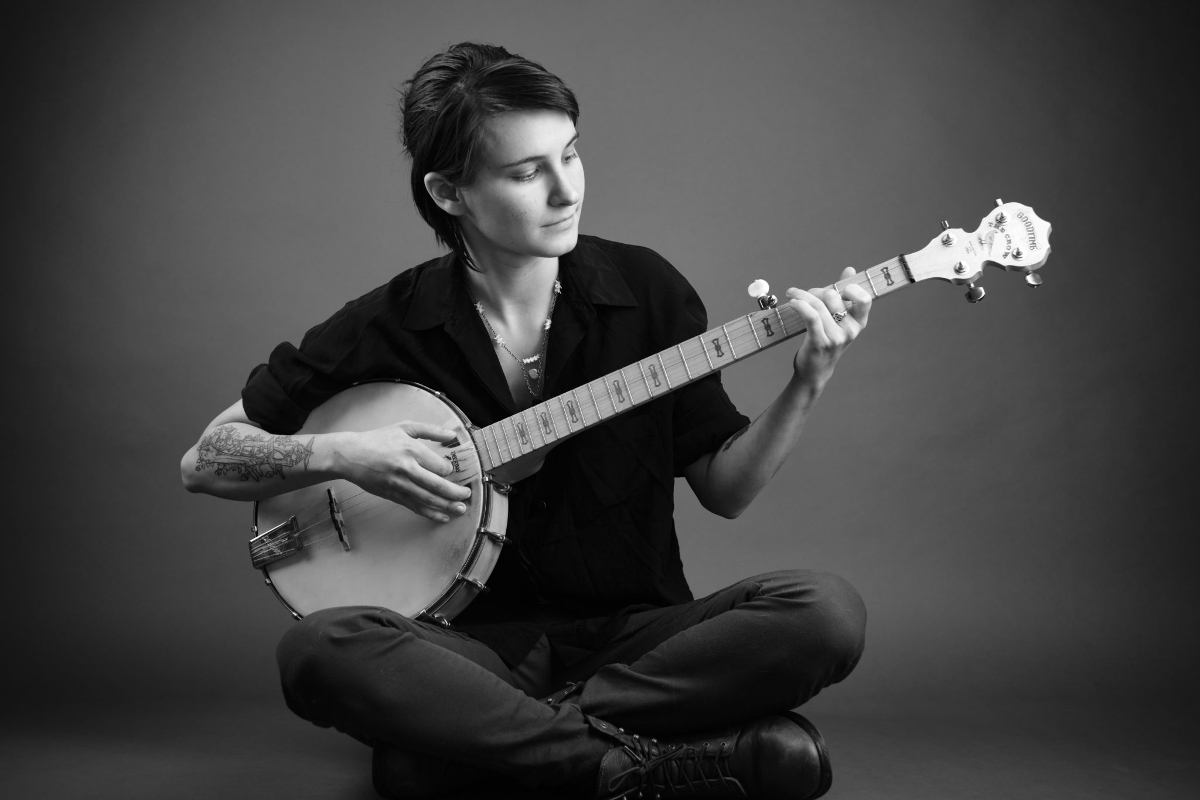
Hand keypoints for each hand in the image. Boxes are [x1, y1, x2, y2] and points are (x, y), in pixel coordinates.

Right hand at [333, 421, 472, 522]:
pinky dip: (430, 513)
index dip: (450, 471)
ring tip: (460, 509)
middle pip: (438, 486)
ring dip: (447, 506)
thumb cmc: (378, 440)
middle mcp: (407, 469)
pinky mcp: (393, 495)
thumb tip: (452, 435)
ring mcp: (399, 484)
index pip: (440, 466)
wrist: (351, 455)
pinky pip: (415, 507)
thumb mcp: (405, 428)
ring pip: (428, 499)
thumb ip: (431, 430)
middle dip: (456, 493)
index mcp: (412, 450)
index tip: (451, 471)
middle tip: (467, 495)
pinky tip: (442, 517)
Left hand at [786, 266, 871, 389]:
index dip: (851, 289)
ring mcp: (836, 338)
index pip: (864, 299)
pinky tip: (792, 302)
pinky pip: (810, 316)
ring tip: (792, 295)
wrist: (815, 370)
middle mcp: (851, 330)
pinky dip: (800, 305)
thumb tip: (850, 270)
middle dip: (815, 291)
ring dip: (801, 295)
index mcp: (859, 323)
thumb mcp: (838, 319)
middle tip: (804, 295)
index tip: (836, 288)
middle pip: (832, 296)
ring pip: (818, 305)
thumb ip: (844, 295)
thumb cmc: (826, 340)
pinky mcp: (820, 343)